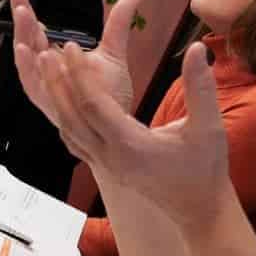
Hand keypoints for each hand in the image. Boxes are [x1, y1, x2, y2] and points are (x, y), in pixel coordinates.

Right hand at [9, 0, 132, 129]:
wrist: (119, 126)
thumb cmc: (110, 93)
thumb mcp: (113, 52)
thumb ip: (118, 25)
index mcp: (54, 59)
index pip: (36, 30)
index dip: (26, 10)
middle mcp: (45, 73)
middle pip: (27, 41)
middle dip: (21, 18)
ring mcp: (46, 90)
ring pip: (27, 61)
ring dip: (23, 37)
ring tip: (24, 14)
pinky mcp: (51, 105)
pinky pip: (34, 87)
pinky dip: (28, 69)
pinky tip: (27, 51)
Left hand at [39, 36, 228, 231]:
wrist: (198, 209)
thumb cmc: (205, 169)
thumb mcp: (209, 126)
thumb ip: (201, 86)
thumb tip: (197, 48)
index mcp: (131, 146)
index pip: (94, 105)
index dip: (79, 74)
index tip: (70, 46)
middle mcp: (111, 157)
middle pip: (73, 116)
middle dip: (58, 82)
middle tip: (46, 52)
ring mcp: (105, 165)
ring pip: (70, 128)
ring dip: (57, 98)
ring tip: (48, 70)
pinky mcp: (105, 167)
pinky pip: (75, 141)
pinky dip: (65, 117)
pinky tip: (62, 102)